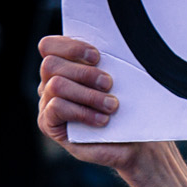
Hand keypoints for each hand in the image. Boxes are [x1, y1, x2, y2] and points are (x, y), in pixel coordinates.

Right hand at [35, 36, 186, 186]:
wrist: (139, 145)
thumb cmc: (132, 109)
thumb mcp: (123, 82)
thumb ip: (110, 63)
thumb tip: (118, 41)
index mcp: (66, 66)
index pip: (50, 45)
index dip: (71, 46)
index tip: (99, 56)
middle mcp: (51, 82)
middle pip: (51, 64)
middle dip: (84, 72)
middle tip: (110, 84)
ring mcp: (48, 103)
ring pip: (55, 85)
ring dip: (87, 94)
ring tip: (112, 106)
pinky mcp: (50, 125)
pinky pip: (55, 108)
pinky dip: (81, 112)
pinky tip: (102, 121)